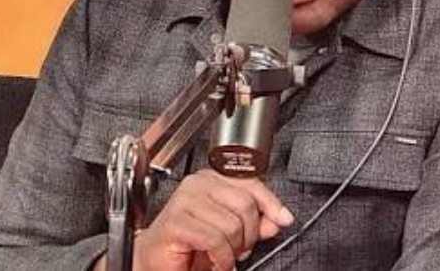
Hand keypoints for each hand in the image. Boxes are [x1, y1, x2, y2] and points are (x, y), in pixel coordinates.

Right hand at [131, 169, 293, 270]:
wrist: (156, 260)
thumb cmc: (189, 243)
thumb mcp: (229, 230)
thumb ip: (253, 222)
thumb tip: (276, 219)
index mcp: (212, 179)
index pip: (251, 184)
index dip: (271, 203)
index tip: (283, 218)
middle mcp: (198, 184)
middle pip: (246, 204)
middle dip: (248, 234)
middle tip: (239, 249)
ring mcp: (185, 201)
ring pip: (232, 225)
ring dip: (233, 250)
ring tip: (223, 256)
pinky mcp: (176, 222)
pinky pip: (215, 239)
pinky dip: (221, 257)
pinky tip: (216, 261)